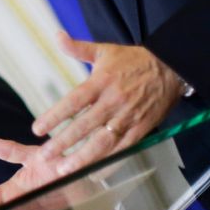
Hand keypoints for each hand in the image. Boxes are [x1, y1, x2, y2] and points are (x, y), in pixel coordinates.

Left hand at [0, 33, 185, 209]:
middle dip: (64, 142)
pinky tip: (94, 173)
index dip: (55, 116)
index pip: (74, 102)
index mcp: (102, 82)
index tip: (37, 129)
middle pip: (86, 125)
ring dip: (83, 157)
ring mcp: (129, 117)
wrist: (172, 67)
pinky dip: (110, 162)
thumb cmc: (133, 60)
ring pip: (104, 141)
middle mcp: (114, 101)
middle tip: (44, 156)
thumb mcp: (105, 51)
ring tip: (64, 170)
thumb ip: (78, 48)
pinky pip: (124, 148)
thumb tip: (57, 36)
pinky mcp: (142, 128)